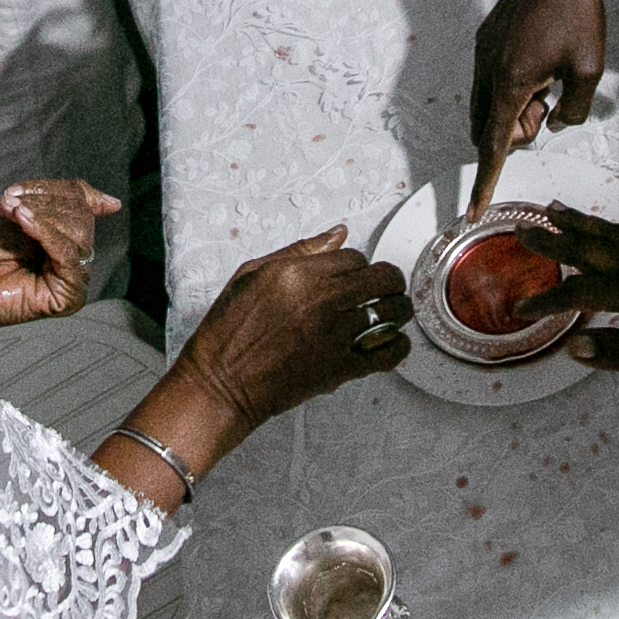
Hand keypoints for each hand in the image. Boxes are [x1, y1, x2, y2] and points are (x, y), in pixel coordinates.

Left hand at [0, 179, 121, 342]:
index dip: (52, 190)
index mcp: (65, 235)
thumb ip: (69, 200)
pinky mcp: (68, 298)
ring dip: (41, 216)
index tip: (20, 192)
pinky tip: (24, 225)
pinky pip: (69, 256)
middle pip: (81, 215)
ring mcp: (71, 279)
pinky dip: (46, 234)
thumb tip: (112, 202)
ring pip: (78, 232)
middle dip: (44, 203)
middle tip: (12, 206)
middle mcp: (72, 258)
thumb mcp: (28, 208)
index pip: (81, 200)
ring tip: (13, 216)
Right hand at [168, 225, 410, 431]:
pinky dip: (397, 347)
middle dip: (389, 280)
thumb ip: (299, 251)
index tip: (354, 274)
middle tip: (386, 287)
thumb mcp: (251, 274)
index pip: (354, 257)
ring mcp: (333, 336)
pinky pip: (387, 354)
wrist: (221, 384)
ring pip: (391, 312)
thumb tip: (337, 234)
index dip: (358, 264)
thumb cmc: (228, 332)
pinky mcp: (340, 369)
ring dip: (397, 309)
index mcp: (297, 275)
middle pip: (382, 279)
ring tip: (392, 312)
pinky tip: (392, 342)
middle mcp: (320, 302)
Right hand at [471, 0, 604, 192]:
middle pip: (488, 128)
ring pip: (489, 105)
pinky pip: (491, 81)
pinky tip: (542, 65)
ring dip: (515, 110)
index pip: (494, 145)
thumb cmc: (575, 12)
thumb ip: (573, 110)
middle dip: (514, 133)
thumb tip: (556, 123)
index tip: (473, 209)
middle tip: (550, 106)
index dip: (486, 181)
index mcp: (509, 83)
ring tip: (550, 82)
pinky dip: (512, 89)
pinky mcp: (488, 40)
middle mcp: (487, 71)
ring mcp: (484, 54)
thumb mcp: (588, 69)